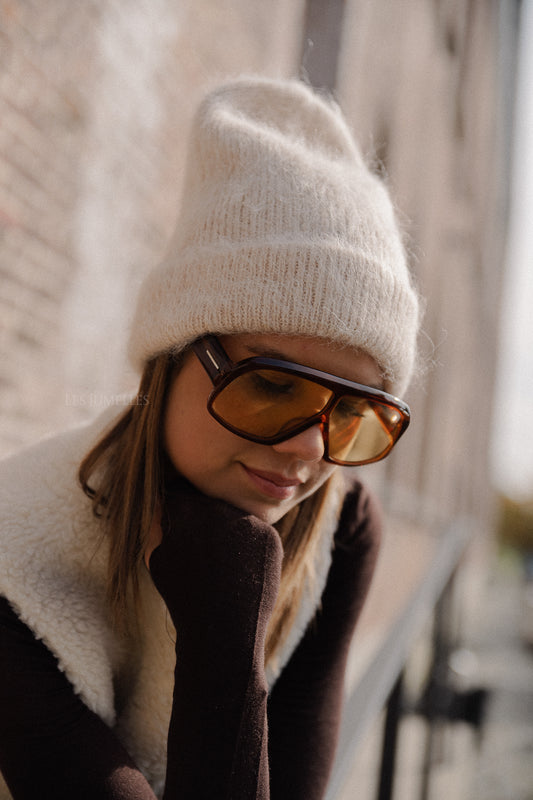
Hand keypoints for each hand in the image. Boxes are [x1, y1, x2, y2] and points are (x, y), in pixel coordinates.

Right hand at [147, 475, 282, 648]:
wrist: (222, 628)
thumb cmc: (183, 596)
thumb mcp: (157, 558)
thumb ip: (159, 524)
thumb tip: (163, 502)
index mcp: (183, 508)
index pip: (182, 492)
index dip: (183, 511)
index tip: (186, 532)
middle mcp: (216, 506)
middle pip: (213, 502)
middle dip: (209, 521)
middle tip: (208, 554)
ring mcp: (245, 518)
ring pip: (238, 517)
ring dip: (232, 534)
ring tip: (225, 568)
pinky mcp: (269, 534)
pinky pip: (258, 534)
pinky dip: (253, 549)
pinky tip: (243, 572)